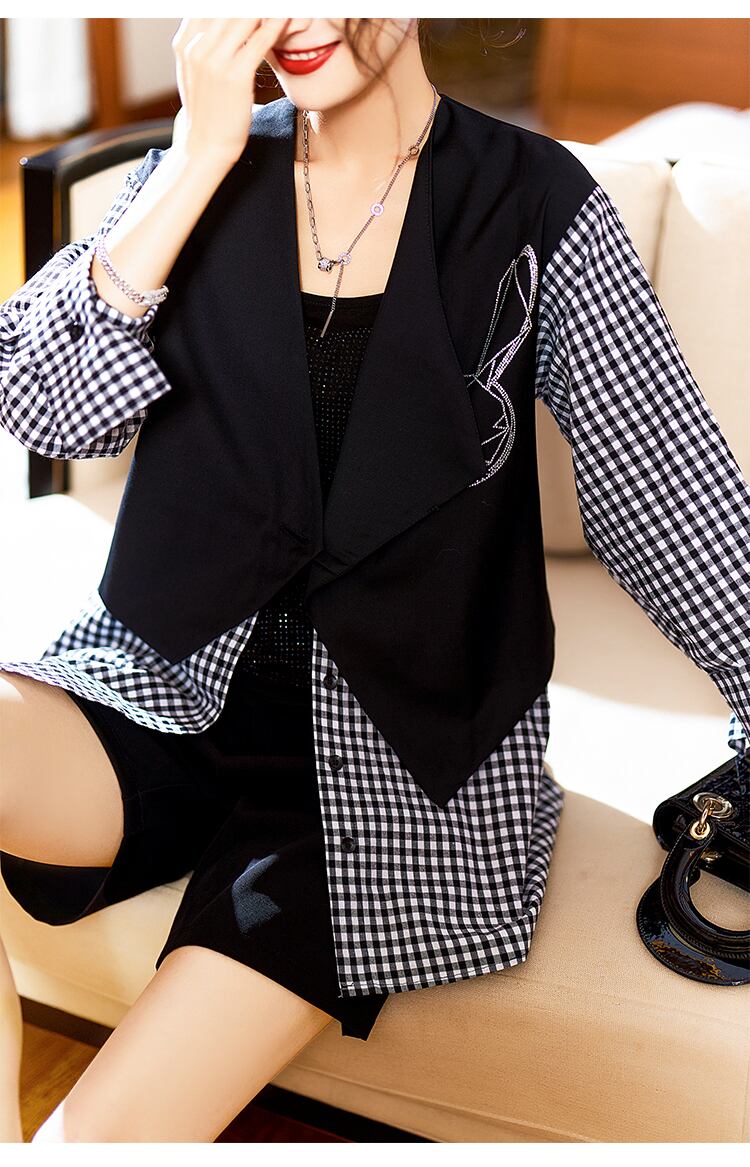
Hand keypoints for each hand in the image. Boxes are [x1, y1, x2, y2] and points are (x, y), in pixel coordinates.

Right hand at [171, 17, 291, 168]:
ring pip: (245, 18)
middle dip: (250, 6)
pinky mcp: (235, 76)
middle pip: (227, 8)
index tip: (250, 7)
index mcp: (184, 44)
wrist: (204, 149)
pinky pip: (260, 40)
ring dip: (265, 10)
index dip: (229, 3)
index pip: (208, 6)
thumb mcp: (193, 74)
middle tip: (272, 2)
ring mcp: (214, 61)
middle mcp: (196, 47)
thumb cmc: (205, 114)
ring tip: (284, 6)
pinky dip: (276, 25)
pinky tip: (288, 17)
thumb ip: (201, 46)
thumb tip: (214, 26)